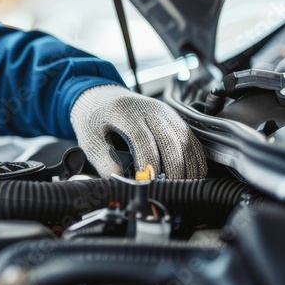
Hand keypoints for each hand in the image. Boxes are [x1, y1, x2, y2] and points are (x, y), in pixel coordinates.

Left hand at [70, 84, 206, 178]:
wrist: (102, 95)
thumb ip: (102, 160)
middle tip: (169, 189)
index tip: (147, 182)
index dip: (147, 162)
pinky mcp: (174, 117)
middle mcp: (150, 109)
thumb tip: (118, 181)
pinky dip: (195, 158)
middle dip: (172, 169)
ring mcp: (165, 112)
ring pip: (185, 140)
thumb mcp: (89, 137)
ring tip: (183, 186)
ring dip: (188, 166)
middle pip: (169, 140)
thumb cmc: (94, 117)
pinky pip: (191, 138)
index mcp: (125, 112)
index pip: (142, 139)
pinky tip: (193, 174)